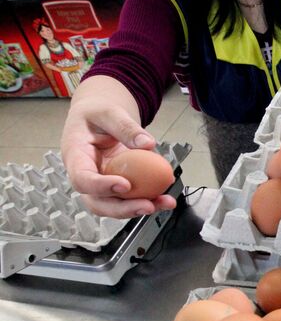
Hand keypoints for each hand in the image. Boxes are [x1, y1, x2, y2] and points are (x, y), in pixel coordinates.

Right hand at [61, 96, 177, 218]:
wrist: (98, 118)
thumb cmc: (96, 112)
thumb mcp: (109, 111)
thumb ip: (125, 126)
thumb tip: (147, 144)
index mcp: (75, 156)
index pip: (82, 178)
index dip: (101, 187)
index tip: (125, 185)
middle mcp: (85, 175)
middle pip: (97, 202)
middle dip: (123, 209)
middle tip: (148, 205)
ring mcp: (100, 184)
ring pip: (114, 206)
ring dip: (139, 208)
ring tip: (164, 202)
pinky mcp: (116, 187)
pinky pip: (129, 199)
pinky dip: (148, 200)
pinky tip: (165, 198)